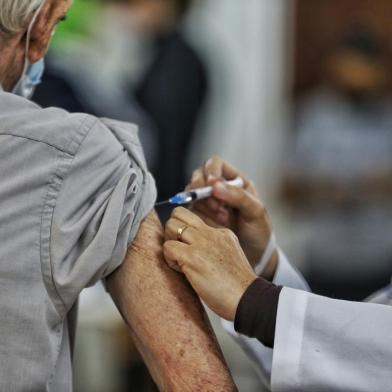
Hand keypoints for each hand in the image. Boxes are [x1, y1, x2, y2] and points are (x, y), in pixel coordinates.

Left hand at [164, 207, 257, 320]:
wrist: (248, 298)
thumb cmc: (237, 287)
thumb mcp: (229, 256)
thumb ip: (213, 248)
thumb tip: (192, 250)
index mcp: (221, 233)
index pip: (192, 218)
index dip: (184, 231)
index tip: (186, 247)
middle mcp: (211, 233)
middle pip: (179, 213)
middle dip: (172, 230)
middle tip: (177, 250)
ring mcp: (201, 243)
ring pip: (171, 226)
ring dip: (169, 243)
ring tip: (179, 261)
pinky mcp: (192, 257)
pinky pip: (168, 247)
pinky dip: (169, 260)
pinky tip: (181, 272)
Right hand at [188, 156, 276, 277]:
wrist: (256, 257)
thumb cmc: (259, 233)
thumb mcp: (256, 212)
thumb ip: (238, 196)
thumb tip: (215, 185)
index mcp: (235, 181)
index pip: (216, 164)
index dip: (211, 171)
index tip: (212, 184)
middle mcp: (219, 189)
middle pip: (199, 175)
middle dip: (201, 187)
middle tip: (214, 205)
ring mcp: (207, 203)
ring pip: (191, 192)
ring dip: (200, 202)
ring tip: (219, 218)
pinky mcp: (199, 217)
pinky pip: (188, 209)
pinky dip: (194, 214)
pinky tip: (210, 225)